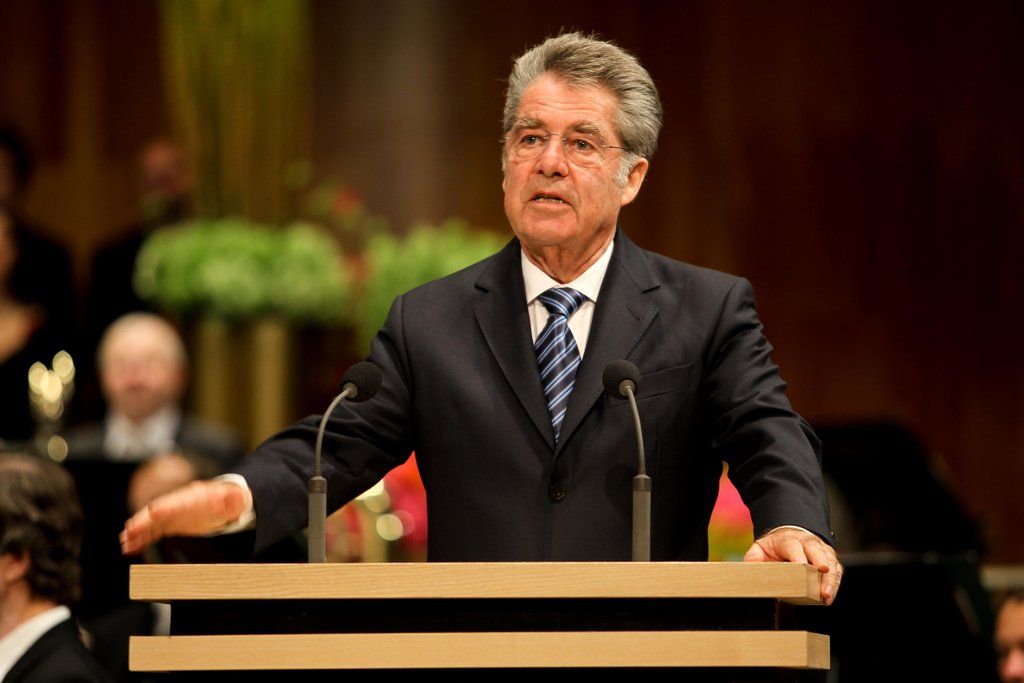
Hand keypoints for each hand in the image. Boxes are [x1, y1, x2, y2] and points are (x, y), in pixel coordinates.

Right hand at [120, 480, 250, 554]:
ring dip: (138, 531)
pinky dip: (141, 539)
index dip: (166, 506)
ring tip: (125, 541)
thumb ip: (235, 498)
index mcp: (194, 496)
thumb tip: (238, 496)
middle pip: (158, 510)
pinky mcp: (170, 524)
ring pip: (151, 522)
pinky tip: (129, 547)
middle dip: (144, 520)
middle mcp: (179, 503)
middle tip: (130, 529)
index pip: (178, 501)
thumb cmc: (231, 500)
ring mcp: (172, 513)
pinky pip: (153, 531)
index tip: (153, 511)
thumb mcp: (236, 499)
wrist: (226, 502)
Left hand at [743, 527, 842, 604]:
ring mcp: (822, 550)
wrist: (789, 538)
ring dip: (830, 580)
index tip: (801, 566)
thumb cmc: (774, 547)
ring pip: (830, 562)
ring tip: (827, 596)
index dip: (798, 555)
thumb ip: (754, 557)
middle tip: (820, 584)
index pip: (793, 545)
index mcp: (788, 539)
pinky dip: (834, 584)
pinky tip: (829, 598)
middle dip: (820, 566)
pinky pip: (837, 571)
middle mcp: (808, 542)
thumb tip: (751, 567)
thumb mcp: (760, 548)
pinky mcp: (830, 560)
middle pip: (817, 551)